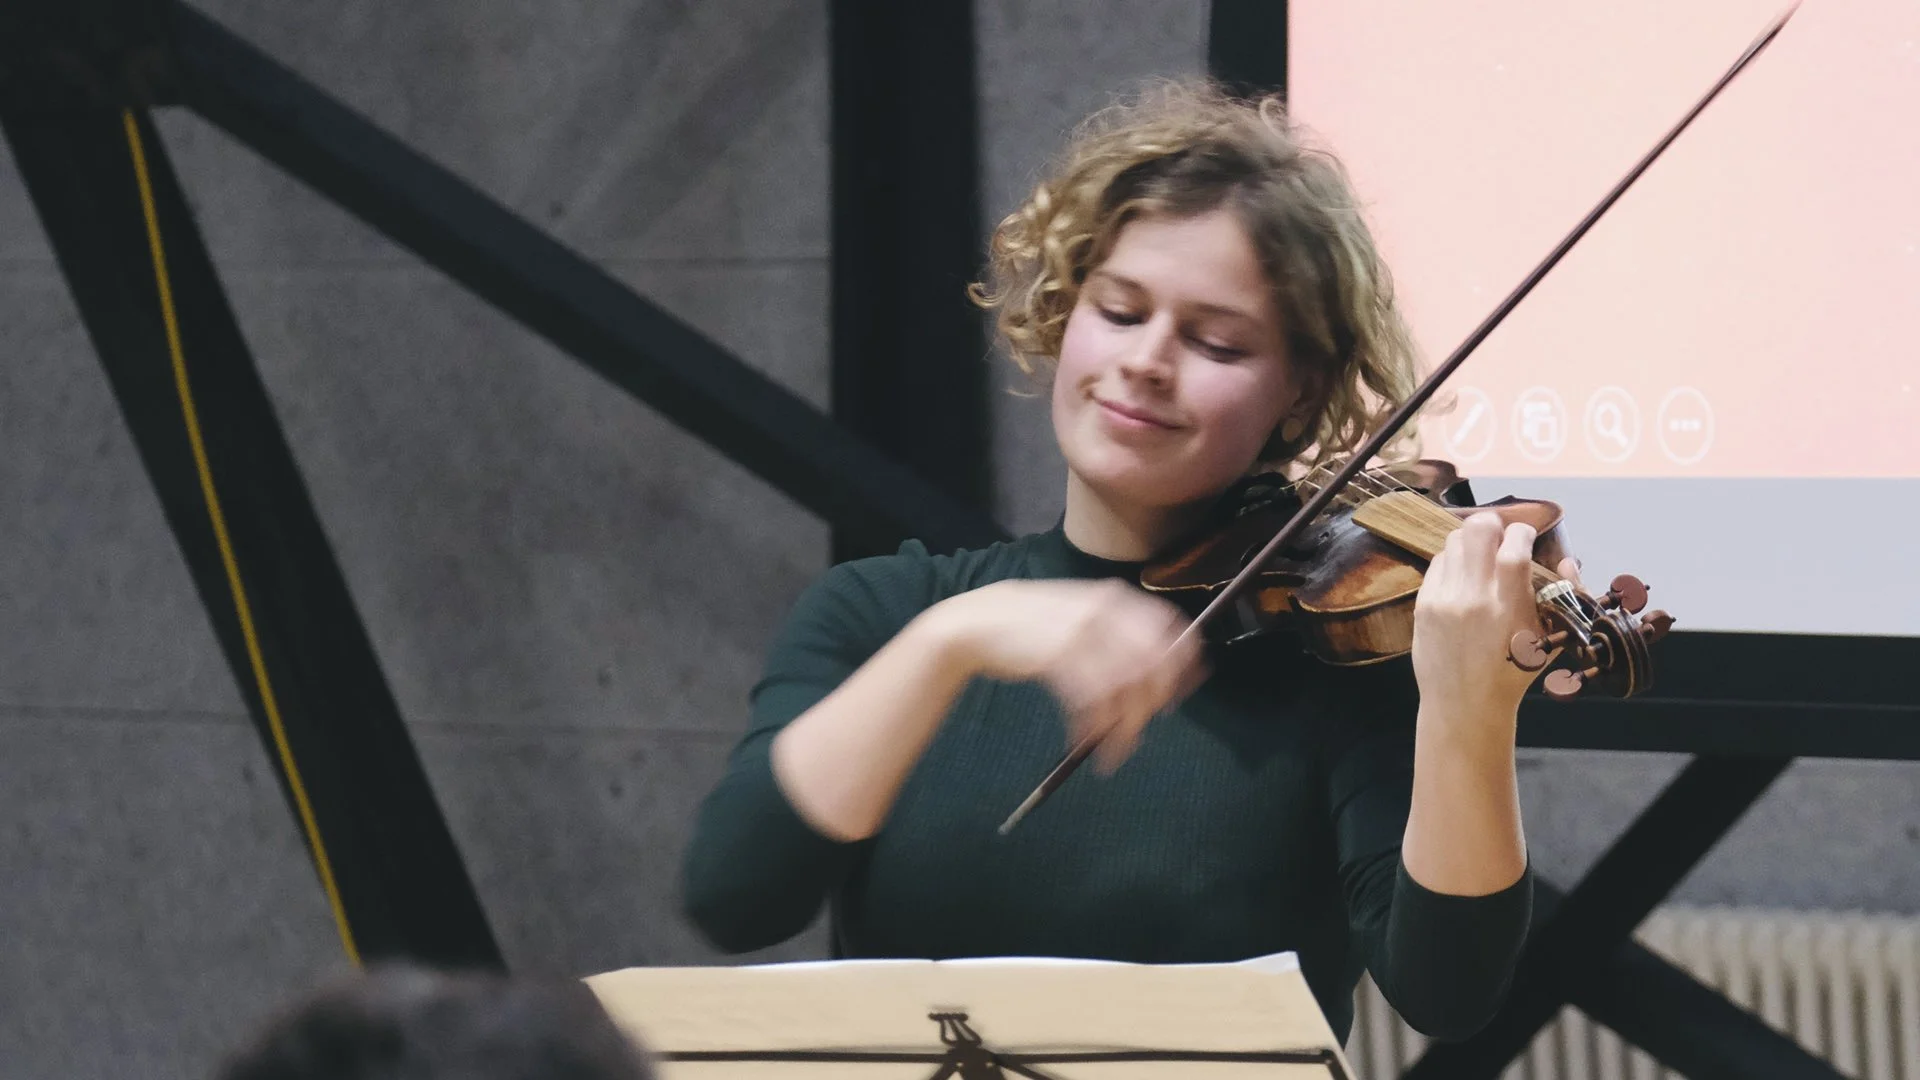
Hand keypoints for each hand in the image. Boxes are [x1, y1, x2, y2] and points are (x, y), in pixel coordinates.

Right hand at [932, 579, 1208, 772]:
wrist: (980, 622)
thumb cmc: (1035, 624)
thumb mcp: (1081, 612)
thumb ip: (1117, 631)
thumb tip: (1159, 669)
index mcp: (1116, 598)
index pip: (1169, 629)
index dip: (1182, 664)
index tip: (1178, 695)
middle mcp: (1105, 611)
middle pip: (1151, 665)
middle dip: (1151, 705)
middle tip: (1139, 730)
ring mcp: (1082, 632)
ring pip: (1122, 689)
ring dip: (1121, 729)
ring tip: (1113, 752)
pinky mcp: (1058, 656)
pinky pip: (1090, 700)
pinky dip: (1091, 728)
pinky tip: (1083, 741)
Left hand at [1411, 513, 1581, 724]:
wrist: (1464, 705)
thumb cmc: (1514, 673)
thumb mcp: (1550, 640)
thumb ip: (1565, 598)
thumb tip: (1568, 560)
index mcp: (1508, 609)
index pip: (1513, 548)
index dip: (1523, 531)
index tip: (1527, 535)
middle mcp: (1473, 599)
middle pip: (1477, 530)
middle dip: (1494, 524)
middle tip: (1502, 536)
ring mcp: (1444, 600)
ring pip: (1454, 540)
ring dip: (1472, 541)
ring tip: (1483, 556)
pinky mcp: (1423, 604)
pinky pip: (1437, 562)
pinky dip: (1453, 561)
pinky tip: (1464, 576)